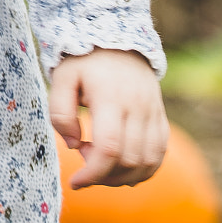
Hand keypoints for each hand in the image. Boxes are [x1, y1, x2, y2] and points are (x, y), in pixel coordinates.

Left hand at [48, 47, 167, 188]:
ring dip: (123, 176)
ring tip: (100, 163)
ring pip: (148, 162)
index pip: (110, 148)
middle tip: (84, 156)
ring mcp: (153, 113)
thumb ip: (60, 112)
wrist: (118, 40)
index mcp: (111, 97)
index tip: (75, 182)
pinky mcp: (161, 118)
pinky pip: (159, 154)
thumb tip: (75, 145)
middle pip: (129, 160)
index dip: (93, 173)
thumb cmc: (84, 60)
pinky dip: (142, 170)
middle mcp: (138, 107)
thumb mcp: (62, 77)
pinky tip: (121, 167)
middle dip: (104, 175)